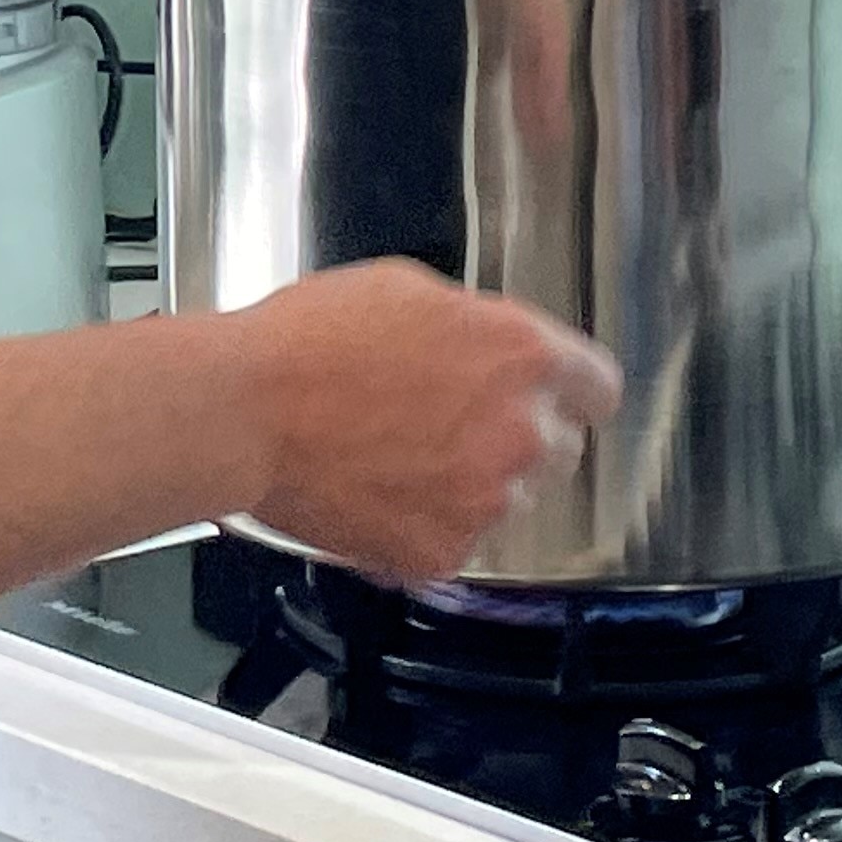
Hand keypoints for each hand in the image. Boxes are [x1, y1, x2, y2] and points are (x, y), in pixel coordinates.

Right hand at [231, 261, 623, 584]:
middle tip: (446, 425)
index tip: (547, 398)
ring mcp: (487, 500)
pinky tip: (379, 492)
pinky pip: (457, 541)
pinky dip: (425, 526)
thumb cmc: (306, 343)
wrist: (244, 411)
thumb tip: (485, 348)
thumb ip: (474, 326)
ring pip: (508, 499)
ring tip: (398, 459)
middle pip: (559, 448)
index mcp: (521, 355)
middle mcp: (521, 431)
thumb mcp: (407, 290)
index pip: (598, 387)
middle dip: (514, 436)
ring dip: (471, 484)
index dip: (565, 390)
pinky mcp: (445, 551)